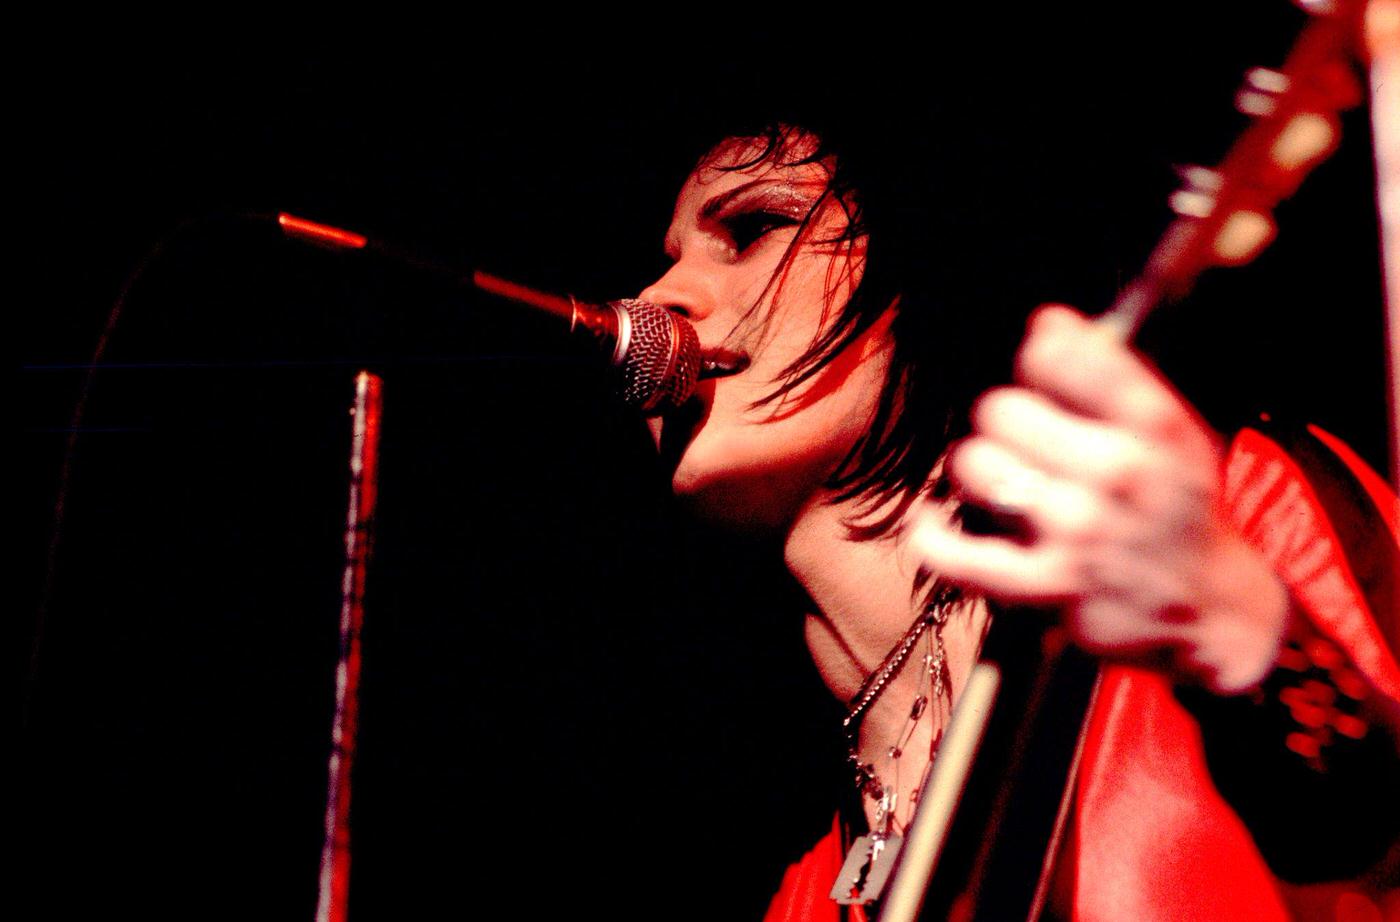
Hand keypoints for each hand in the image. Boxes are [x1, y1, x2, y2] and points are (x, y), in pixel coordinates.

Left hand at [911, 305, 1290, 692]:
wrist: (1208, 608)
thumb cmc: (1173, 508)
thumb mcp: (1167, 432)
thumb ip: (1107, 374)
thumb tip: (1046, 322)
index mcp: (1153, 424)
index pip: (1070, 354)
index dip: (1042, 356)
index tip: (1041, 369)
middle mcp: (1119, 471)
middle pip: (1000, 408)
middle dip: (1002, 421)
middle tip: (1024, 444)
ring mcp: (1081, 529)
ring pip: (974, 465)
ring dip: (978, 471)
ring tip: (1001, 482)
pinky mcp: (1048, 583)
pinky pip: (958, 554)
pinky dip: (931, 535)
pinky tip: (929, 520)